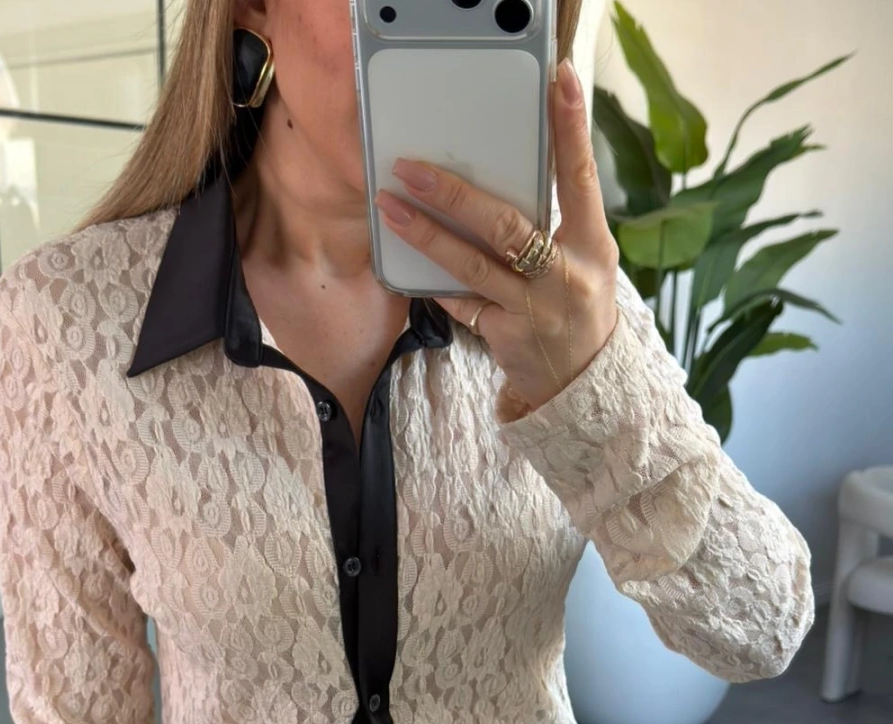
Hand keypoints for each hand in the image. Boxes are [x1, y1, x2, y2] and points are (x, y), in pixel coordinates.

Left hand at [374, 57, 619, 414]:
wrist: (584, 382)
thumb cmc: (578, 306)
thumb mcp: (585, 261)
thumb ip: (555, 223)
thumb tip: (501, 177)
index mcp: (592, 246)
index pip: (581, 178)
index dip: (572, 129)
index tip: (560, 82)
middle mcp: (564, 277)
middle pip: (505, 226)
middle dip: (454, 195)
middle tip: (412, 168)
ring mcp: (533, 310)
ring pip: (472, 267)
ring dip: (427, 235)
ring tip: (390, 207)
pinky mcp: (505, 336)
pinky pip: (463, 303)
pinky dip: (439, 284)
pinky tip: (410, 264)